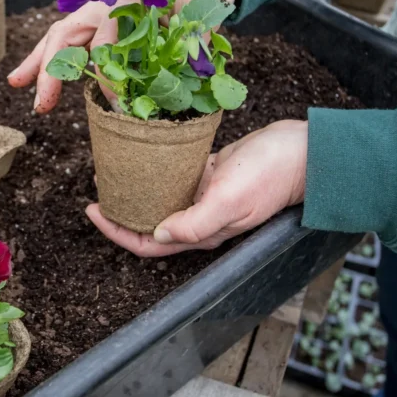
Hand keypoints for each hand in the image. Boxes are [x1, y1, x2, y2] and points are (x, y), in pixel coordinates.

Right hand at [8, 0, 239, 113]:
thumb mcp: (203, 13)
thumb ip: (190, 46)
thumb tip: (181, 90)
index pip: (105, 42)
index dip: (108, 77)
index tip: (118, 104)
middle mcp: (105, 0)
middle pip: (65, 34)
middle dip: (49, 70)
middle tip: (41, 105)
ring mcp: (100, 7)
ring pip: (60, 34)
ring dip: (38, 61)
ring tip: (17, 84)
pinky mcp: (103, 15)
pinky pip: (71, 36)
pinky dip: (51, 56)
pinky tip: (32, 77)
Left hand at [86, 120, 308, 256]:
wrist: (303, 153)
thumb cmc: (269, 176)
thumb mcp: (229, 200)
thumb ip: (195, 223)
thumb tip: (158, 233)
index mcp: (201, 232)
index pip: (148, 243)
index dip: (117, 232)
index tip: (93, 210)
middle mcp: (199, 219)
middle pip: (149, 222)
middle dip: (120, 211)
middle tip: (98, 188)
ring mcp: (205, 196)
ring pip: (159, 198)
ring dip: (136, 188)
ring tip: (114, 169)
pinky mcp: (211, 174)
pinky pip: (175, 176)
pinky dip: (156, 169)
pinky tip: (143, 154)